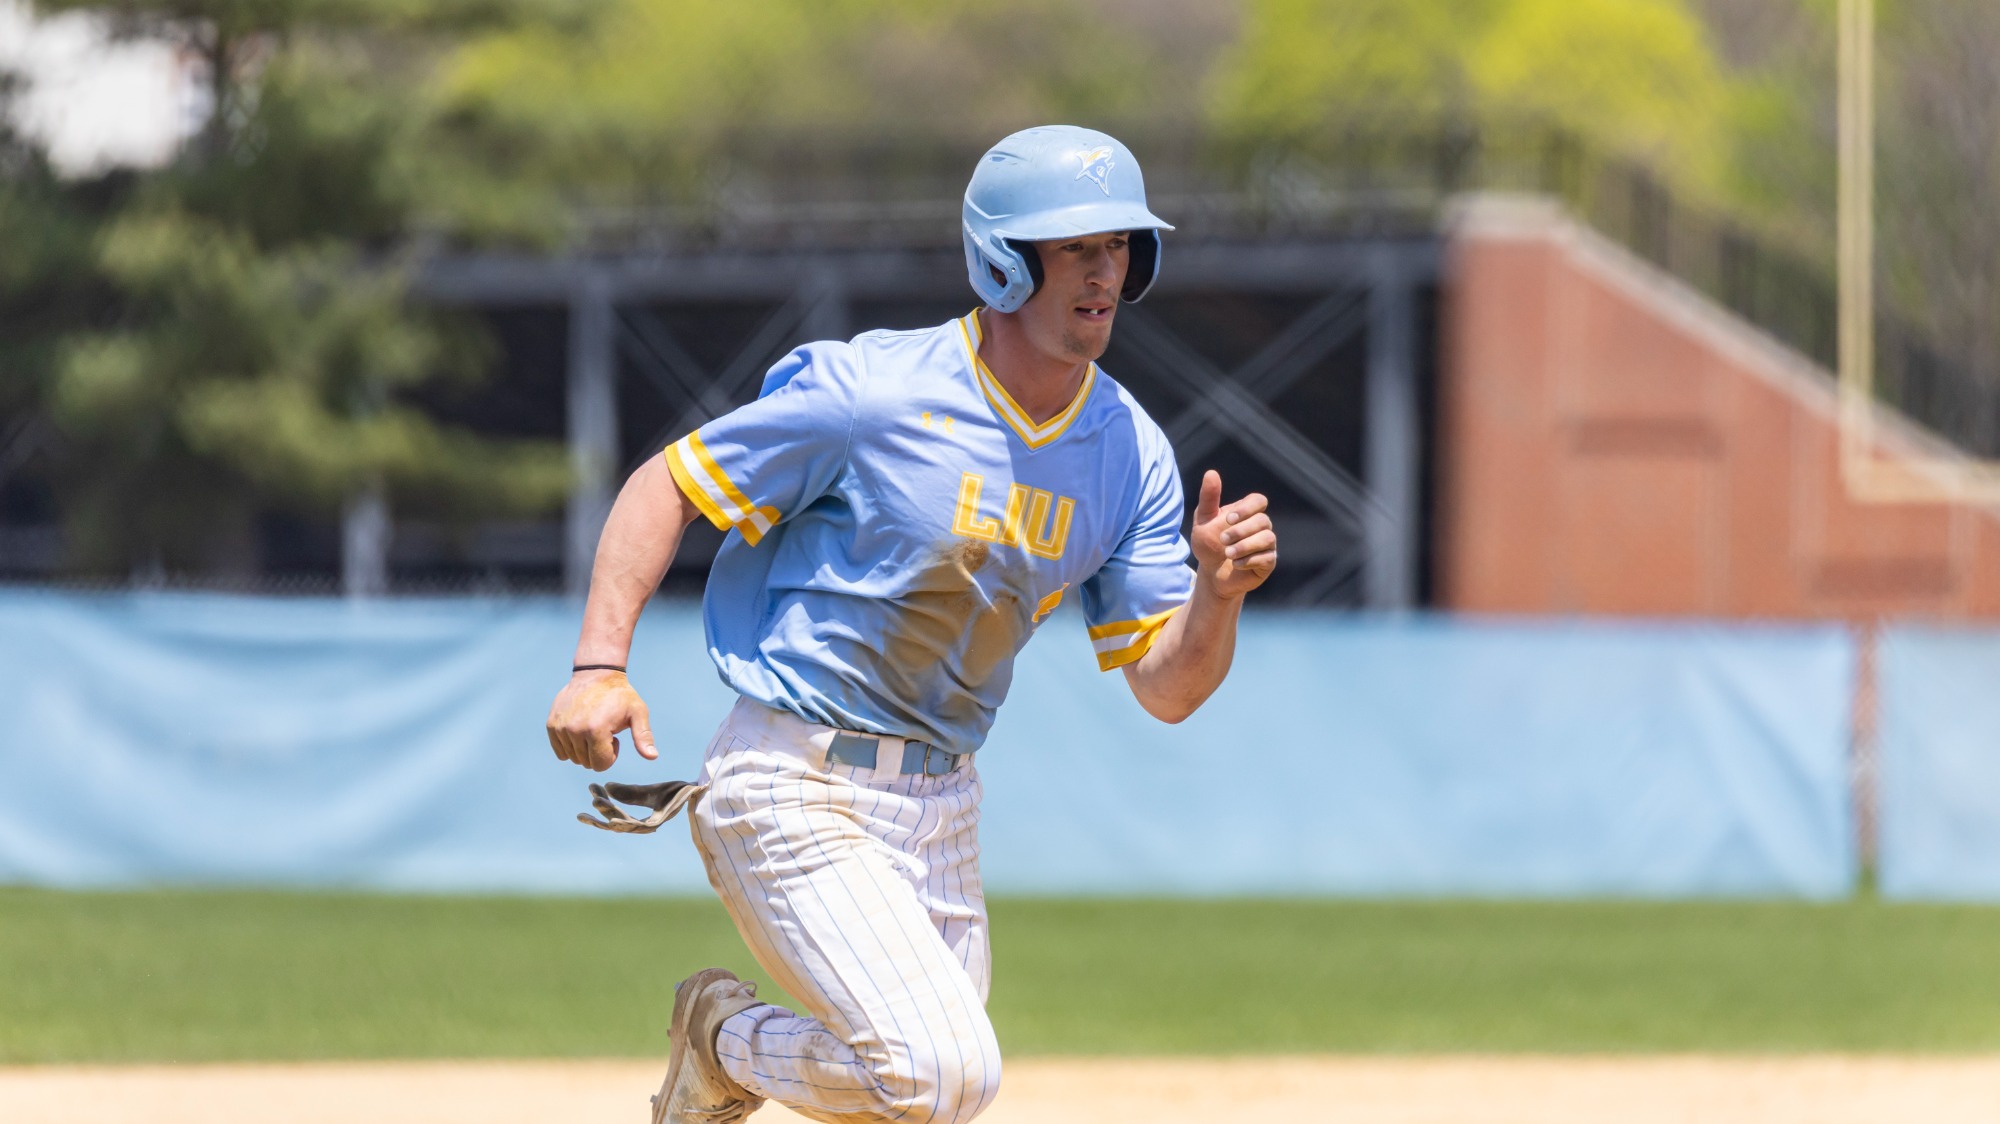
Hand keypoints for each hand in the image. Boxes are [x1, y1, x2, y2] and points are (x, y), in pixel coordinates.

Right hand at [545, 670, 656, 771]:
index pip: (600, 765)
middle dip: (598, 752)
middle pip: (586, 763)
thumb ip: (643, 736)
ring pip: (573, 758)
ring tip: (593, 727)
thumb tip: (653, 757)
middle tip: (604, 730)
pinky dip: (571, 746)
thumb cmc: (620, 695)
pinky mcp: (551, 725)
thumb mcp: (638, 713)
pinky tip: (580, 729)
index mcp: (596, 730)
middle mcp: (575, 730)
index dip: (611, 755)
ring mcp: (561, 728)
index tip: (614, 737)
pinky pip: (560, 752)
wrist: (596, 673)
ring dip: (585, 748)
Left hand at [1189, 470, 1275, 599]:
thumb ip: (1208, 498)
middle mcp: (1261, 526)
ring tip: (1228, 553)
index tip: (1229, 519)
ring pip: (1268, 538)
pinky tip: (1235, 563)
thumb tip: (1211, 472)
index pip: (1259, 501)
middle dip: (1240, 531)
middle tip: (1222, 540)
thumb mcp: (1203, 520)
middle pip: (1263, 520)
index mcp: (1247, 512)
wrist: (1211, 573)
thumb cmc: (1208, 544)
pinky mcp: (1268, 562)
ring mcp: (1267, 544)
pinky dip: (1249, 560)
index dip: (1247, 508)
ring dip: (1244, 546)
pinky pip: (1267, 558)